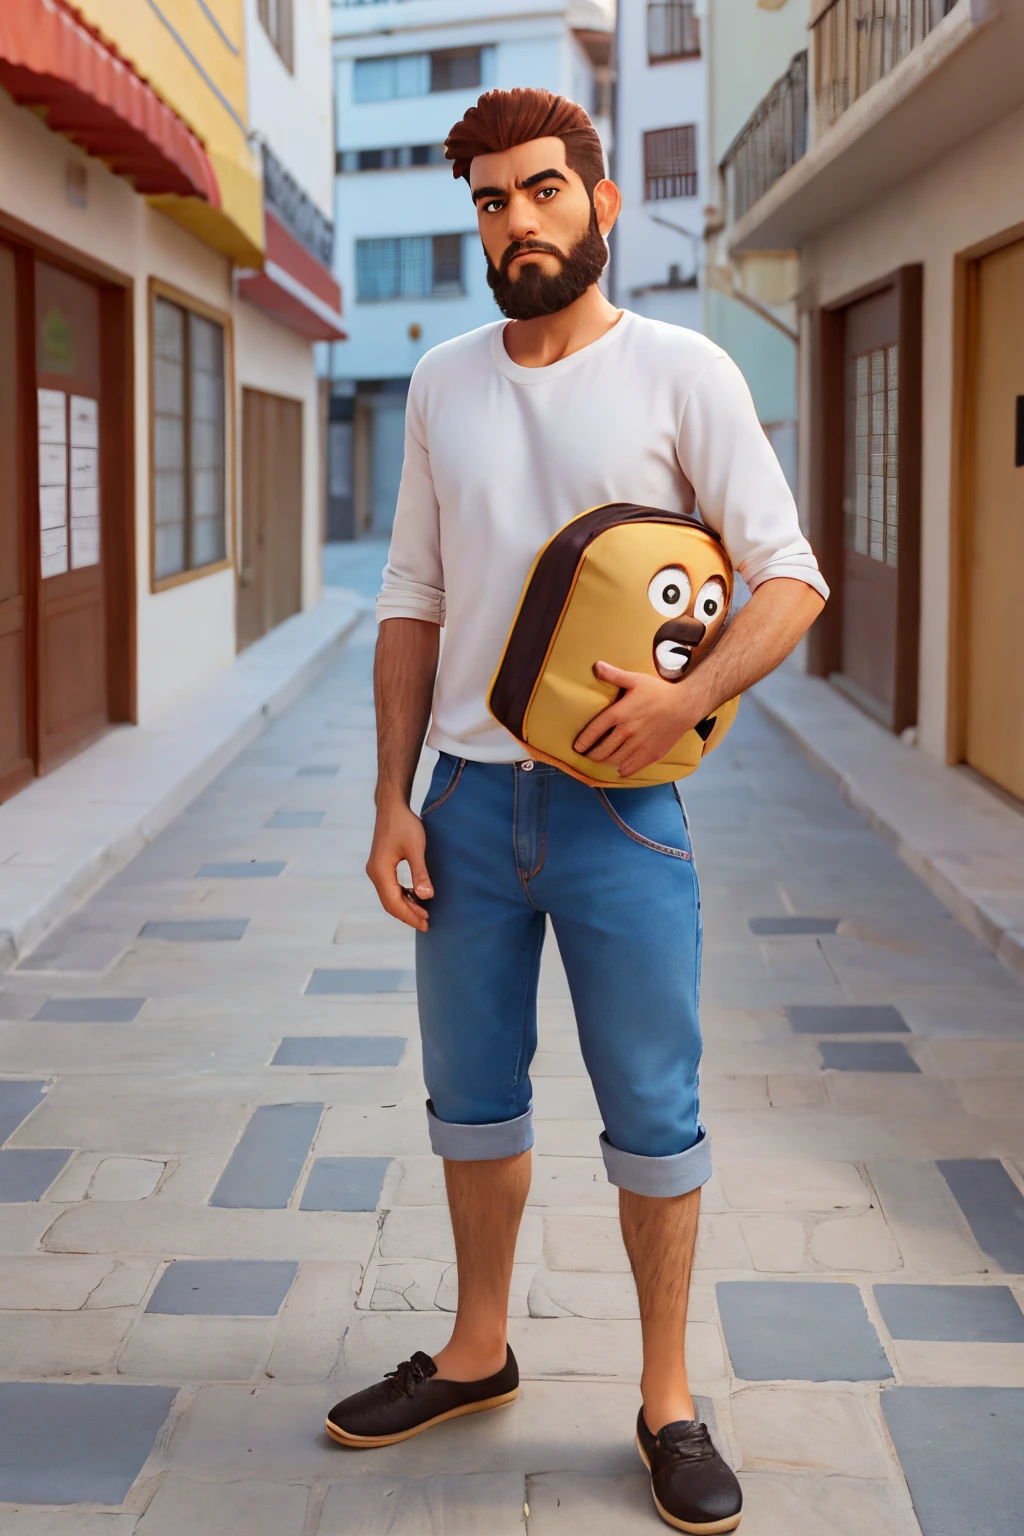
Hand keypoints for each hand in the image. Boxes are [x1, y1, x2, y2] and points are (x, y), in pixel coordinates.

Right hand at [366, 800, 433, 932]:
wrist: (392, 807)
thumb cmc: (404, 824)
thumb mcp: (416, 848)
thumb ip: (420, 873)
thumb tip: (426, 897)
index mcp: (380, 871)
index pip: (394, 903)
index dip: (410, 916)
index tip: (426, 924)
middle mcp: (375, 873)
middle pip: (390, 903)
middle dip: (408, 915)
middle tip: (427, 923)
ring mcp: (376, 870)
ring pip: (389, 897)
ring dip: (405, 906)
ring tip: (423, 913)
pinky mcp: (381, 866)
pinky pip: (390, 888)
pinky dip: (402, 896)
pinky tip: (415, 897)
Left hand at [573, 662, 705, 778]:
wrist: (685, 705)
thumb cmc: (659, 691)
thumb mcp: (636, 679)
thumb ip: (614, 675)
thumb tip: (597, 665)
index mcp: (620, 713)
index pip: (595, 731)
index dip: (584, 741)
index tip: (577, 747)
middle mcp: (627, 731)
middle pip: (602, 749)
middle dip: (592, 754)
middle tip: (588, 755)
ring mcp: (639, 744)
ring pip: (615, 759)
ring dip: (605, 762)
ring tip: (601, 760)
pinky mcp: (651, 753)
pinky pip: (632, 767)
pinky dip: (623, 770)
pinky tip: (620, 768)